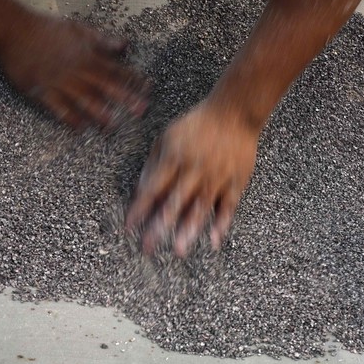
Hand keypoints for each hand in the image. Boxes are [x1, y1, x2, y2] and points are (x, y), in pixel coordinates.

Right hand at [0, 14, 148, 129]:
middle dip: (124, 98)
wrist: (13, 31)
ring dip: (99, 113)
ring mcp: (61, 82)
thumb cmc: (47, 29)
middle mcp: (78, 71)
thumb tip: (124, 45)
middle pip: (106, 86)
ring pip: (84, 99)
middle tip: (140, 111)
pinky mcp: (42, 90)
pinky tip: (79, 130)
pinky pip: (58, 107)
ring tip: (111, 126)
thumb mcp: (78, 29)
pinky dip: (69, 118)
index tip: (149, 89)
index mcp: (89, 57)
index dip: (134, 79)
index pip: (116, 69)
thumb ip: (102, 40)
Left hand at [126, 101, 258, 256]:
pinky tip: (214, 241)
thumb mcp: (169, 136)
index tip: (129, 227)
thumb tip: (141, 190)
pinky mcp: (235, 182)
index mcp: (174, 157)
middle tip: (148, 248)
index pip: (152, 188)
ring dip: (189, 230)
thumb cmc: (197, 125)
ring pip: (200, 208)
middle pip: (174, 202)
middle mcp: (194, 169)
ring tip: (179, 250)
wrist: (234, 113)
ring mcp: (216, 177)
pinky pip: (227, 207)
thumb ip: (154, 163)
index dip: (139, 208)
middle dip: (159, 227)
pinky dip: (221, 224)